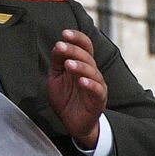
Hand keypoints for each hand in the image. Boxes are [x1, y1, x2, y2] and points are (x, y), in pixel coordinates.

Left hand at [47, 29, 105, 147]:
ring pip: (93, 72)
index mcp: (83, 65)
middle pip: (87, 57)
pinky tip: (82, 81)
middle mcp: (92, 73)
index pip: (85, 47)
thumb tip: (57, 45)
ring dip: (80, 66)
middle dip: (74, 50)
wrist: (72, 122)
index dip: (77, 38)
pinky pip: (97, 91)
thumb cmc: (66, 98)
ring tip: (68, 64)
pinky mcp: (98, 101)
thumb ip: (57, 62)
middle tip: (61, 46)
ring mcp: (97, 86)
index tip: (65, 33)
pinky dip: (90, 85)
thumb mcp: (56, 77)